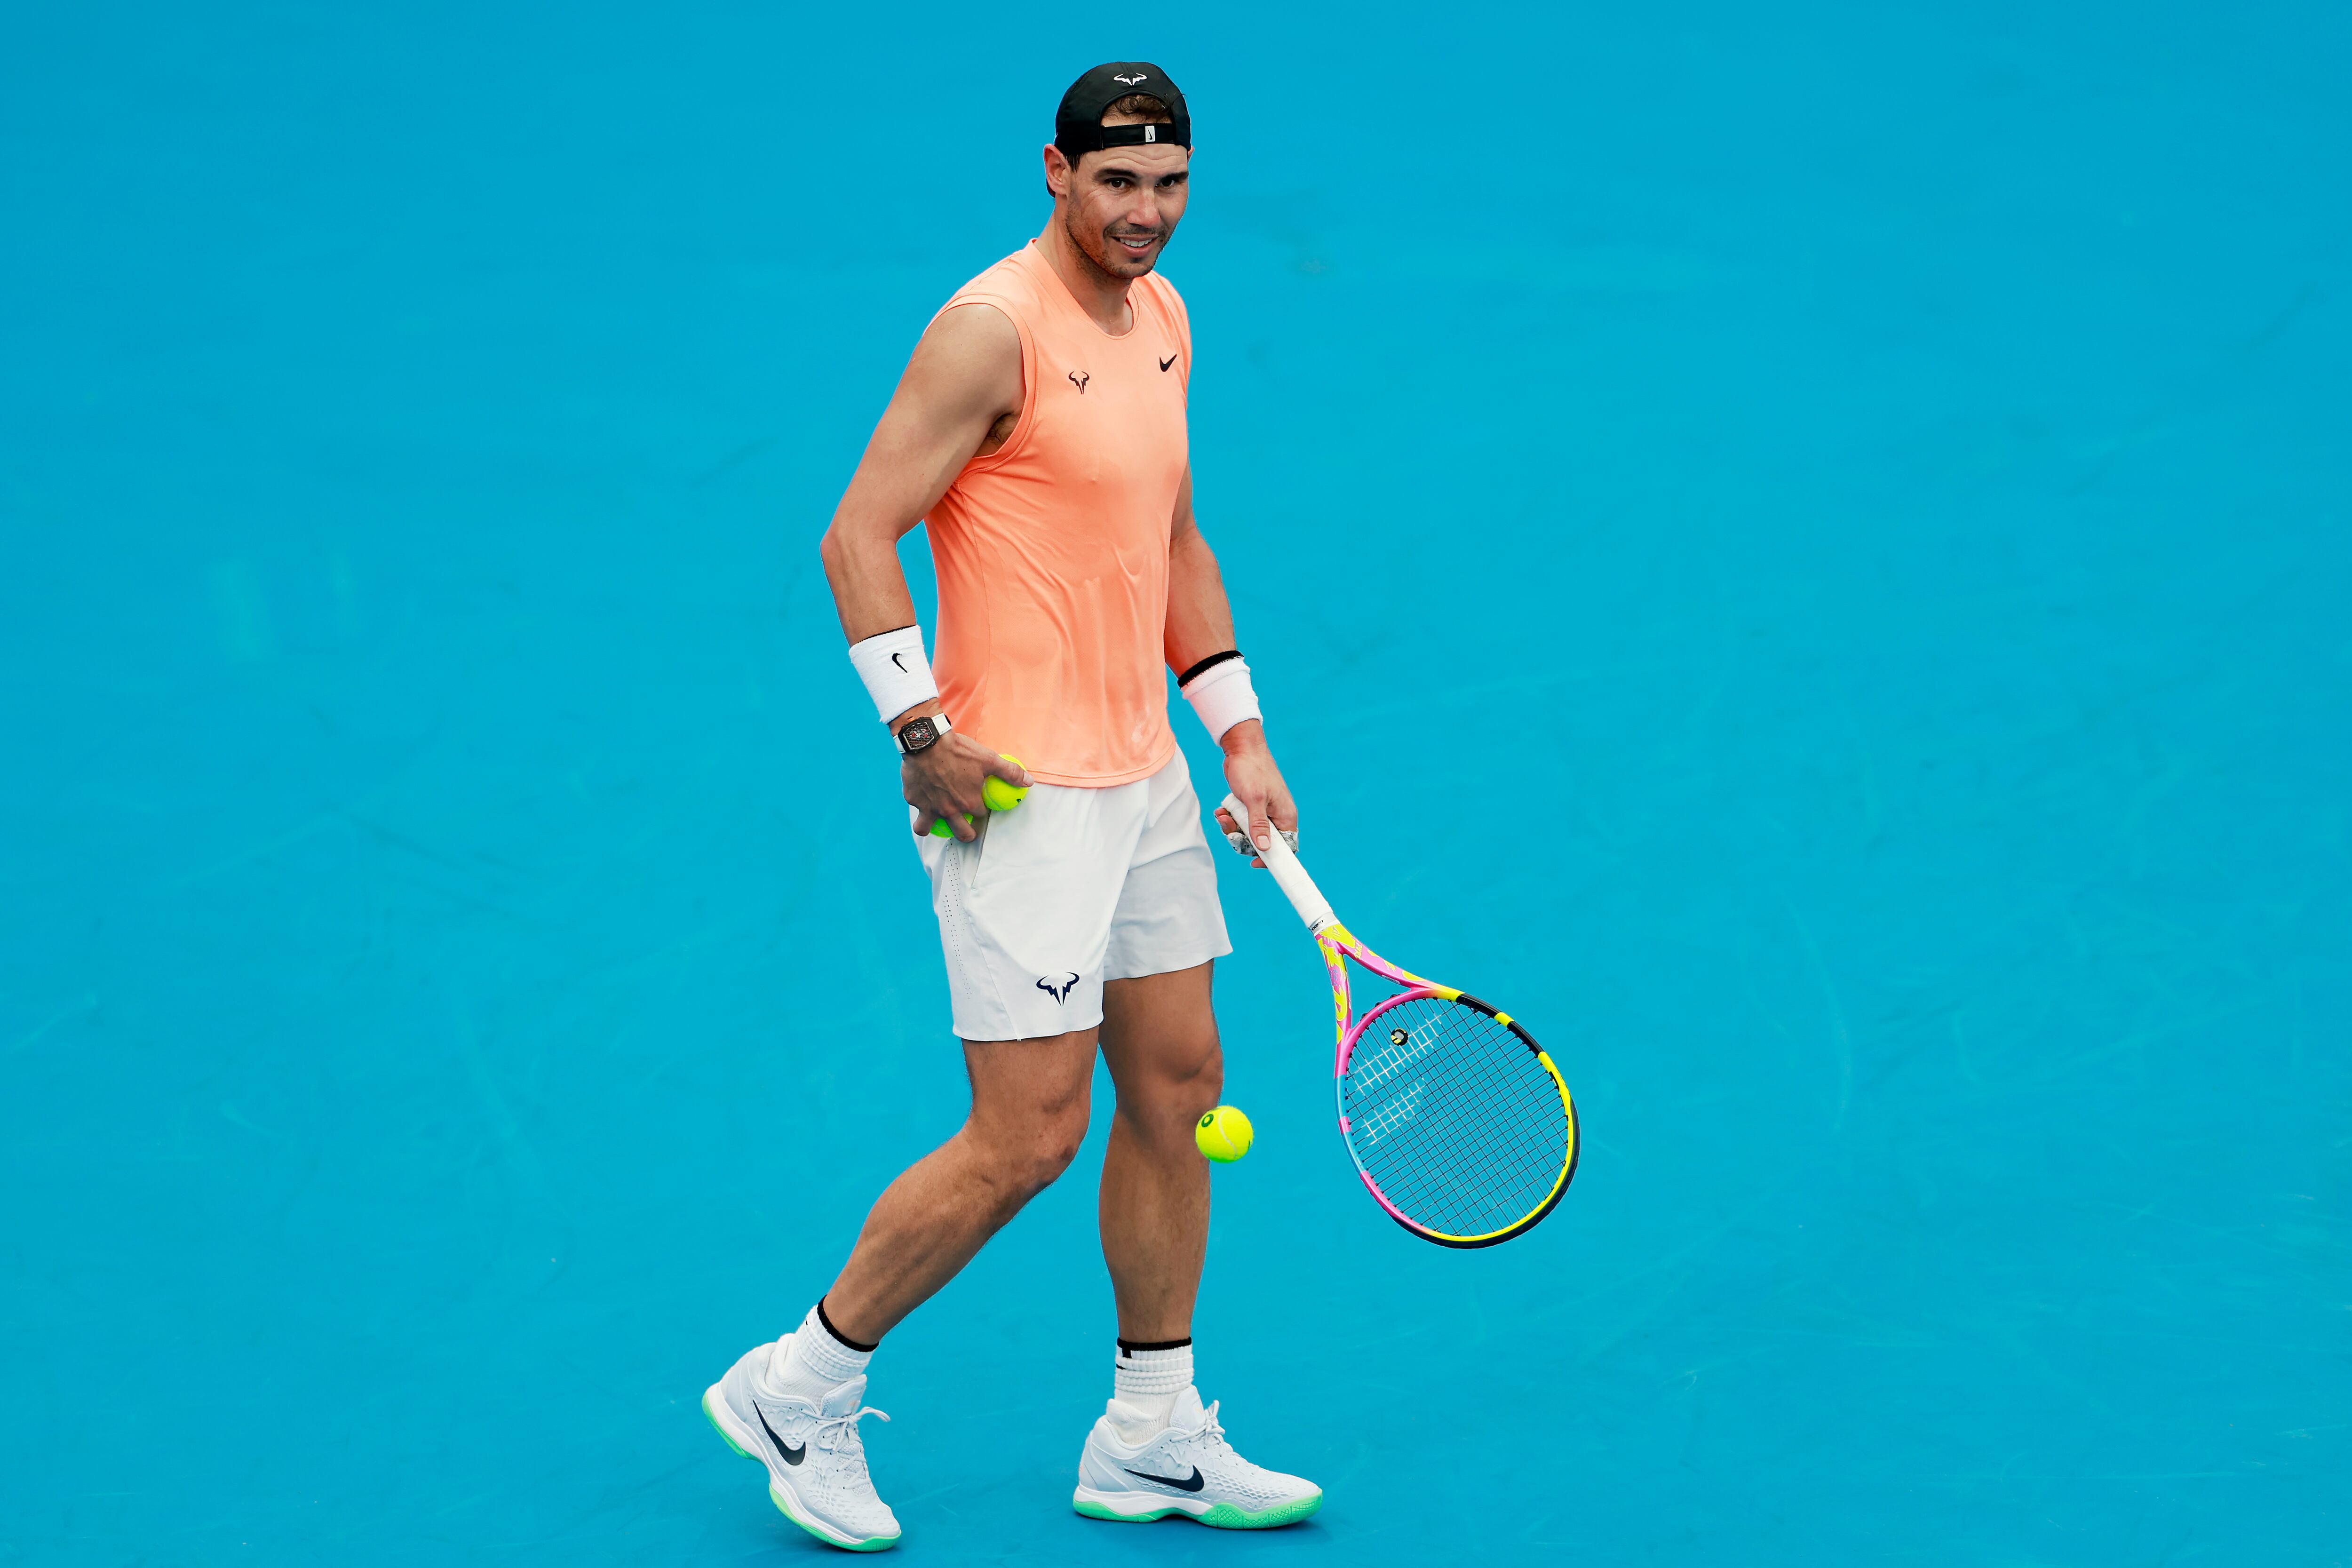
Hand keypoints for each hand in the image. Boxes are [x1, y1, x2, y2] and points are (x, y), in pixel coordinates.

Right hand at [902, 721, 1029, 841]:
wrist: (927, 741)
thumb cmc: (958, 750)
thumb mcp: (988, 759)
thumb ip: (1010, 773)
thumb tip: (1029, 782)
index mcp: (969, 802)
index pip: (979, 815)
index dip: (980, 809)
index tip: (979, 802)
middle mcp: (949, 810)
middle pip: (961, 833)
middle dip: (966, 834)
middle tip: (966, 829)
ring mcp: (929, 807)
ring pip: (927, 829)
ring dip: (932, 828)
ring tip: (935, 821)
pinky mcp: (912, 799)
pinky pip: (915, 809)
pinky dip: (918, 805)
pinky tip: (921, 795)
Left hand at [1209, 720, 1295, 867]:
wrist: (1241, 749)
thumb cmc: (1252, 770)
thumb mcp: (1254, 799)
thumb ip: (1258, 825)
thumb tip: (1264, 848)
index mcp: (1285, 816)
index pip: (1287, 847)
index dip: (1272, 859)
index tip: (1254, 863)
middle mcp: (1275, 816)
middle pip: (1262, 843)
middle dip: (1243, 839)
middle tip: (1230, 829)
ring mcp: (1262, 812)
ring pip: (1248, 834)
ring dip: (1232, 828)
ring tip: (1223, 816)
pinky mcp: (1250, 807)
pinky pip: (1240, 822)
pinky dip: (1229, 819)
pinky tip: (1221, 811)